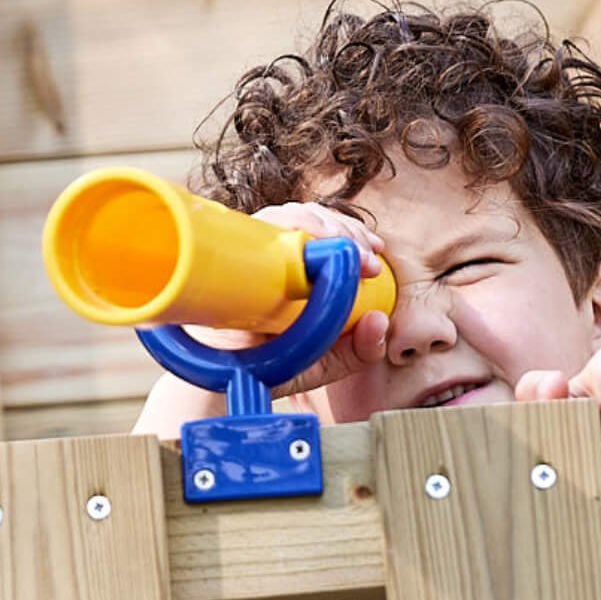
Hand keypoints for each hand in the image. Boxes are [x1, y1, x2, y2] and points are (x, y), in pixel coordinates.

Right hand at [224, 202, 390, 409]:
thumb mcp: (326, 363)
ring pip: (284, 214)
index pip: (328, 233)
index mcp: (297, 271)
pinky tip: (304, 241)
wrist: (219, 385)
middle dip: (344, 228)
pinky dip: (283, 224)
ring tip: (339, 245)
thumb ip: (360, 350)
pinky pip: (254, 225)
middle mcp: (271, 255)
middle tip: (366, 260)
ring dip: (318, 222)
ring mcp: (246, 251)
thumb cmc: (269, 368)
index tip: (375, 255)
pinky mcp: (224, 251)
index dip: (353, 235)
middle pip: (310, 217)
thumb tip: (381, 320)